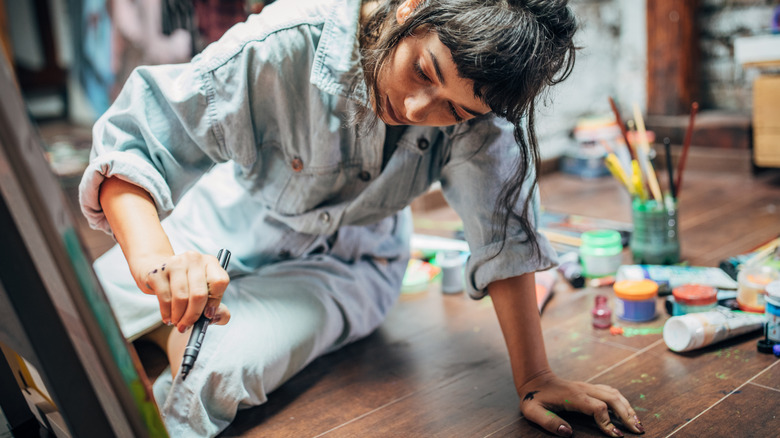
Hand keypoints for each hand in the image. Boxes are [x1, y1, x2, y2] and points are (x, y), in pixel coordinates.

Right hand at [130, 251, 230, 331]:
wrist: (158, 272)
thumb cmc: (188, 286)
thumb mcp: (206, 295)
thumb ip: (218, 310)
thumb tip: (213, 318)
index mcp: (211, 262)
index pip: (220, 282)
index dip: (215, 302)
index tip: (208, 315)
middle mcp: (194, 259)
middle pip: (199, 294)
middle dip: (193, 316)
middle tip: (187, 326)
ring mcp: (175, 263)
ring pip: (181, 297)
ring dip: (179, 317)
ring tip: (178, 323)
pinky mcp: (157, 272)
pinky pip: (165, 298)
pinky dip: (167, 313)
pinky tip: (168, 318)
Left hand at [518, 371, 643, 436]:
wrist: (535, 378)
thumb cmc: (534, 397)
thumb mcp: (534, 411)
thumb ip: (549, 422)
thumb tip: (567, 433)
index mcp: (574, 397)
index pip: (598, 408)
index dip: (608, 422)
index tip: (616, 436)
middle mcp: (584, 390)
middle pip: (613, 399)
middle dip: (627, 415)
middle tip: (639, 430)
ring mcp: (588, 387)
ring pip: (614, 394)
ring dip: (628, 407)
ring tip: (637, 423)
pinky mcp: (589, 388)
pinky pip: (610, 392)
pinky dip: (621, 402)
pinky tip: (627, 411)